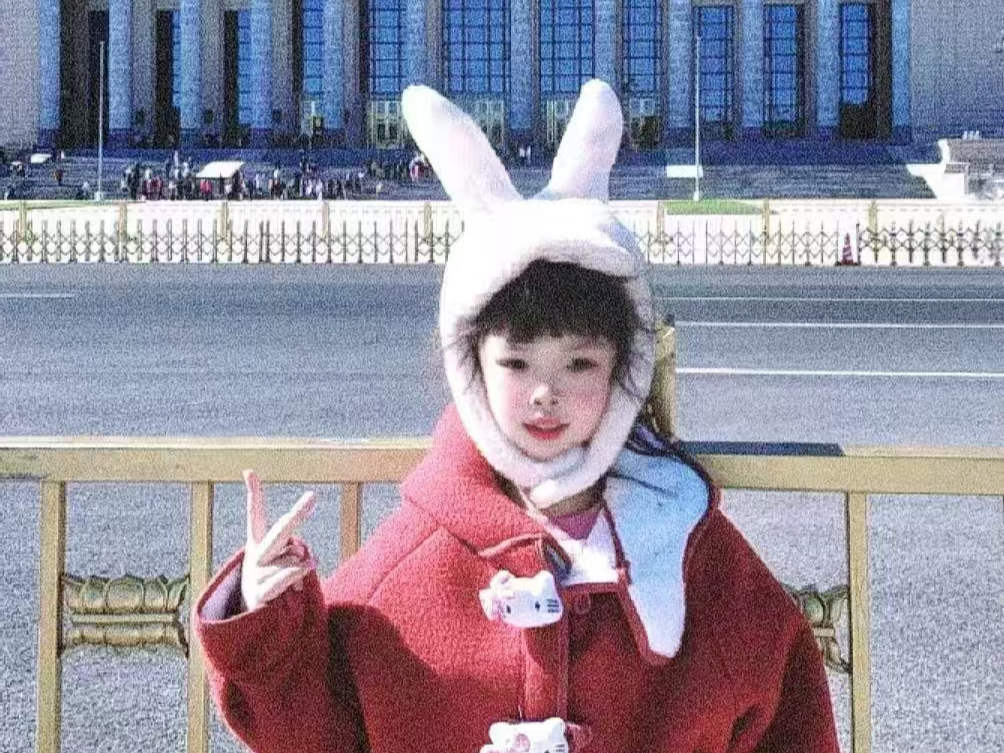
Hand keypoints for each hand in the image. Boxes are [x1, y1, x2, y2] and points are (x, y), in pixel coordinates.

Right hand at [241, 469, 317, 611]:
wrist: (249, 617)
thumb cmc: (270, 581)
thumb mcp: (280, 562)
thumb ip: (293, 552)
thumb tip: (303, 556)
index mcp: (256, 543)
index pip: (254, 515)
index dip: (253, 493)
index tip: (249, 471)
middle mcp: (255, 555)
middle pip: (279, 531)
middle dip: (297, 514)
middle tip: (313, 496)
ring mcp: (256, 574)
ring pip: (290, 558)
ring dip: (300, 565)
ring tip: (296, 575)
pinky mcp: (260, 593)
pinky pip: (286, 576)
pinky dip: (300, 571)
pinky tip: (311, 566)